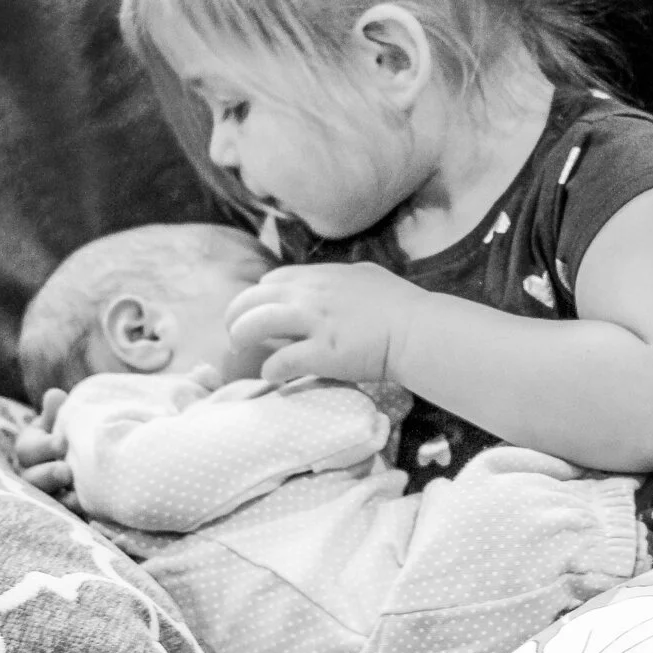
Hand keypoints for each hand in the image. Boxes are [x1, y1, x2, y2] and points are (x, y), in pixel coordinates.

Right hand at [12, 387, 78, 507]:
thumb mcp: (64, 423)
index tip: (63, 442)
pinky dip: (74, 513)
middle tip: (66, 471)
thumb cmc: (74, 435)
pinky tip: (87, 508)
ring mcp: (47, 496)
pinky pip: (63, 517)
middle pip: (31, 479)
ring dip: (60, 498)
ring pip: (45, 501)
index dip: (43, 446)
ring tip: (77, 495)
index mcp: (32, 448)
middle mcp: (32, 474)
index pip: (27, 448)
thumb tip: (55, 396)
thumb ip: (59, 412)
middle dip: (48, 475)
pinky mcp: (63, 513)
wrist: (95, 461)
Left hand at [225, 263, 416, 385]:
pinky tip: (271, 375)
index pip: (273, 280)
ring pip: (257, 323)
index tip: (259, 311)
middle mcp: (310, 295)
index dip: (260, 296)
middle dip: (236, 315)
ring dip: (242, 337)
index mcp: (320, 276)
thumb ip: (340, 279)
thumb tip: (330, 283)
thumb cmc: (400, 305)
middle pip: (253, 298)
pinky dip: (271, 369)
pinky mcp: (322, 353)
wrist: (417, 330)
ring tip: (239, 350)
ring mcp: (314, 323)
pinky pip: (282, 360)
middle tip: (234, 334)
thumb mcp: (365, 277)